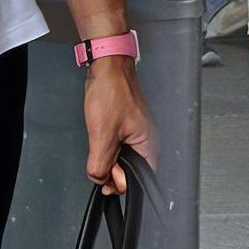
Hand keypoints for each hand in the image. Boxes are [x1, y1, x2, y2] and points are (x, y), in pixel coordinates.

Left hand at [84, 58, 156, 196]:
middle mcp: (146, 142)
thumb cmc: (111, 91)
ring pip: (120, 157)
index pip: (138, 181)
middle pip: (128, 171)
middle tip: (99, 150)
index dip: (118, 182)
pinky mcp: (127, 126)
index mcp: (149, 147)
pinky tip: (100, 131)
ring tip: (101, 135)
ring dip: (107, 154)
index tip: (105, 175)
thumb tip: (100, 180)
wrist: (107, 66)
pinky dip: (106, 143)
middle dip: (111, 167)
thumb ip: (100, 163)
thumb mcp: (102, 135)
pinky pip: (117, 144)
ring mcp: (137, 134)